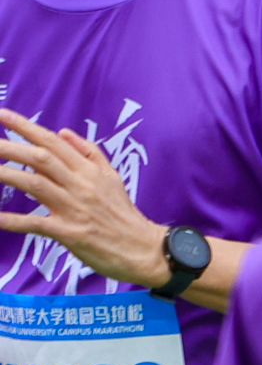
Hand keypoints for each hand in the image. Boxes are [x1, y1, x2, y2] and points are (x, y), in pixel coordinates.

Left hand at [0, 108, 170, 286]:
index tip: (3, 115)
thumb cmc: (124, 215)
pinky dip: (14, 221)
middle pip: (41, 159)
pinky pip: (37, 224)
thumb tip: (63, 132)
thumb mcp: (113, 178)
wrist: (144, 249)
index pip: (54, 143)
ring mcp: (75, 208)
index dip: (26, 128)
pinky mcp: (70, 233)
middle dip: (10, 147)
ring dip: (7, 175)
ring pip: (36, 185)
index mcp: (90, 171)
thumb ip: (90, 153)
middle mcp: (81, 185)